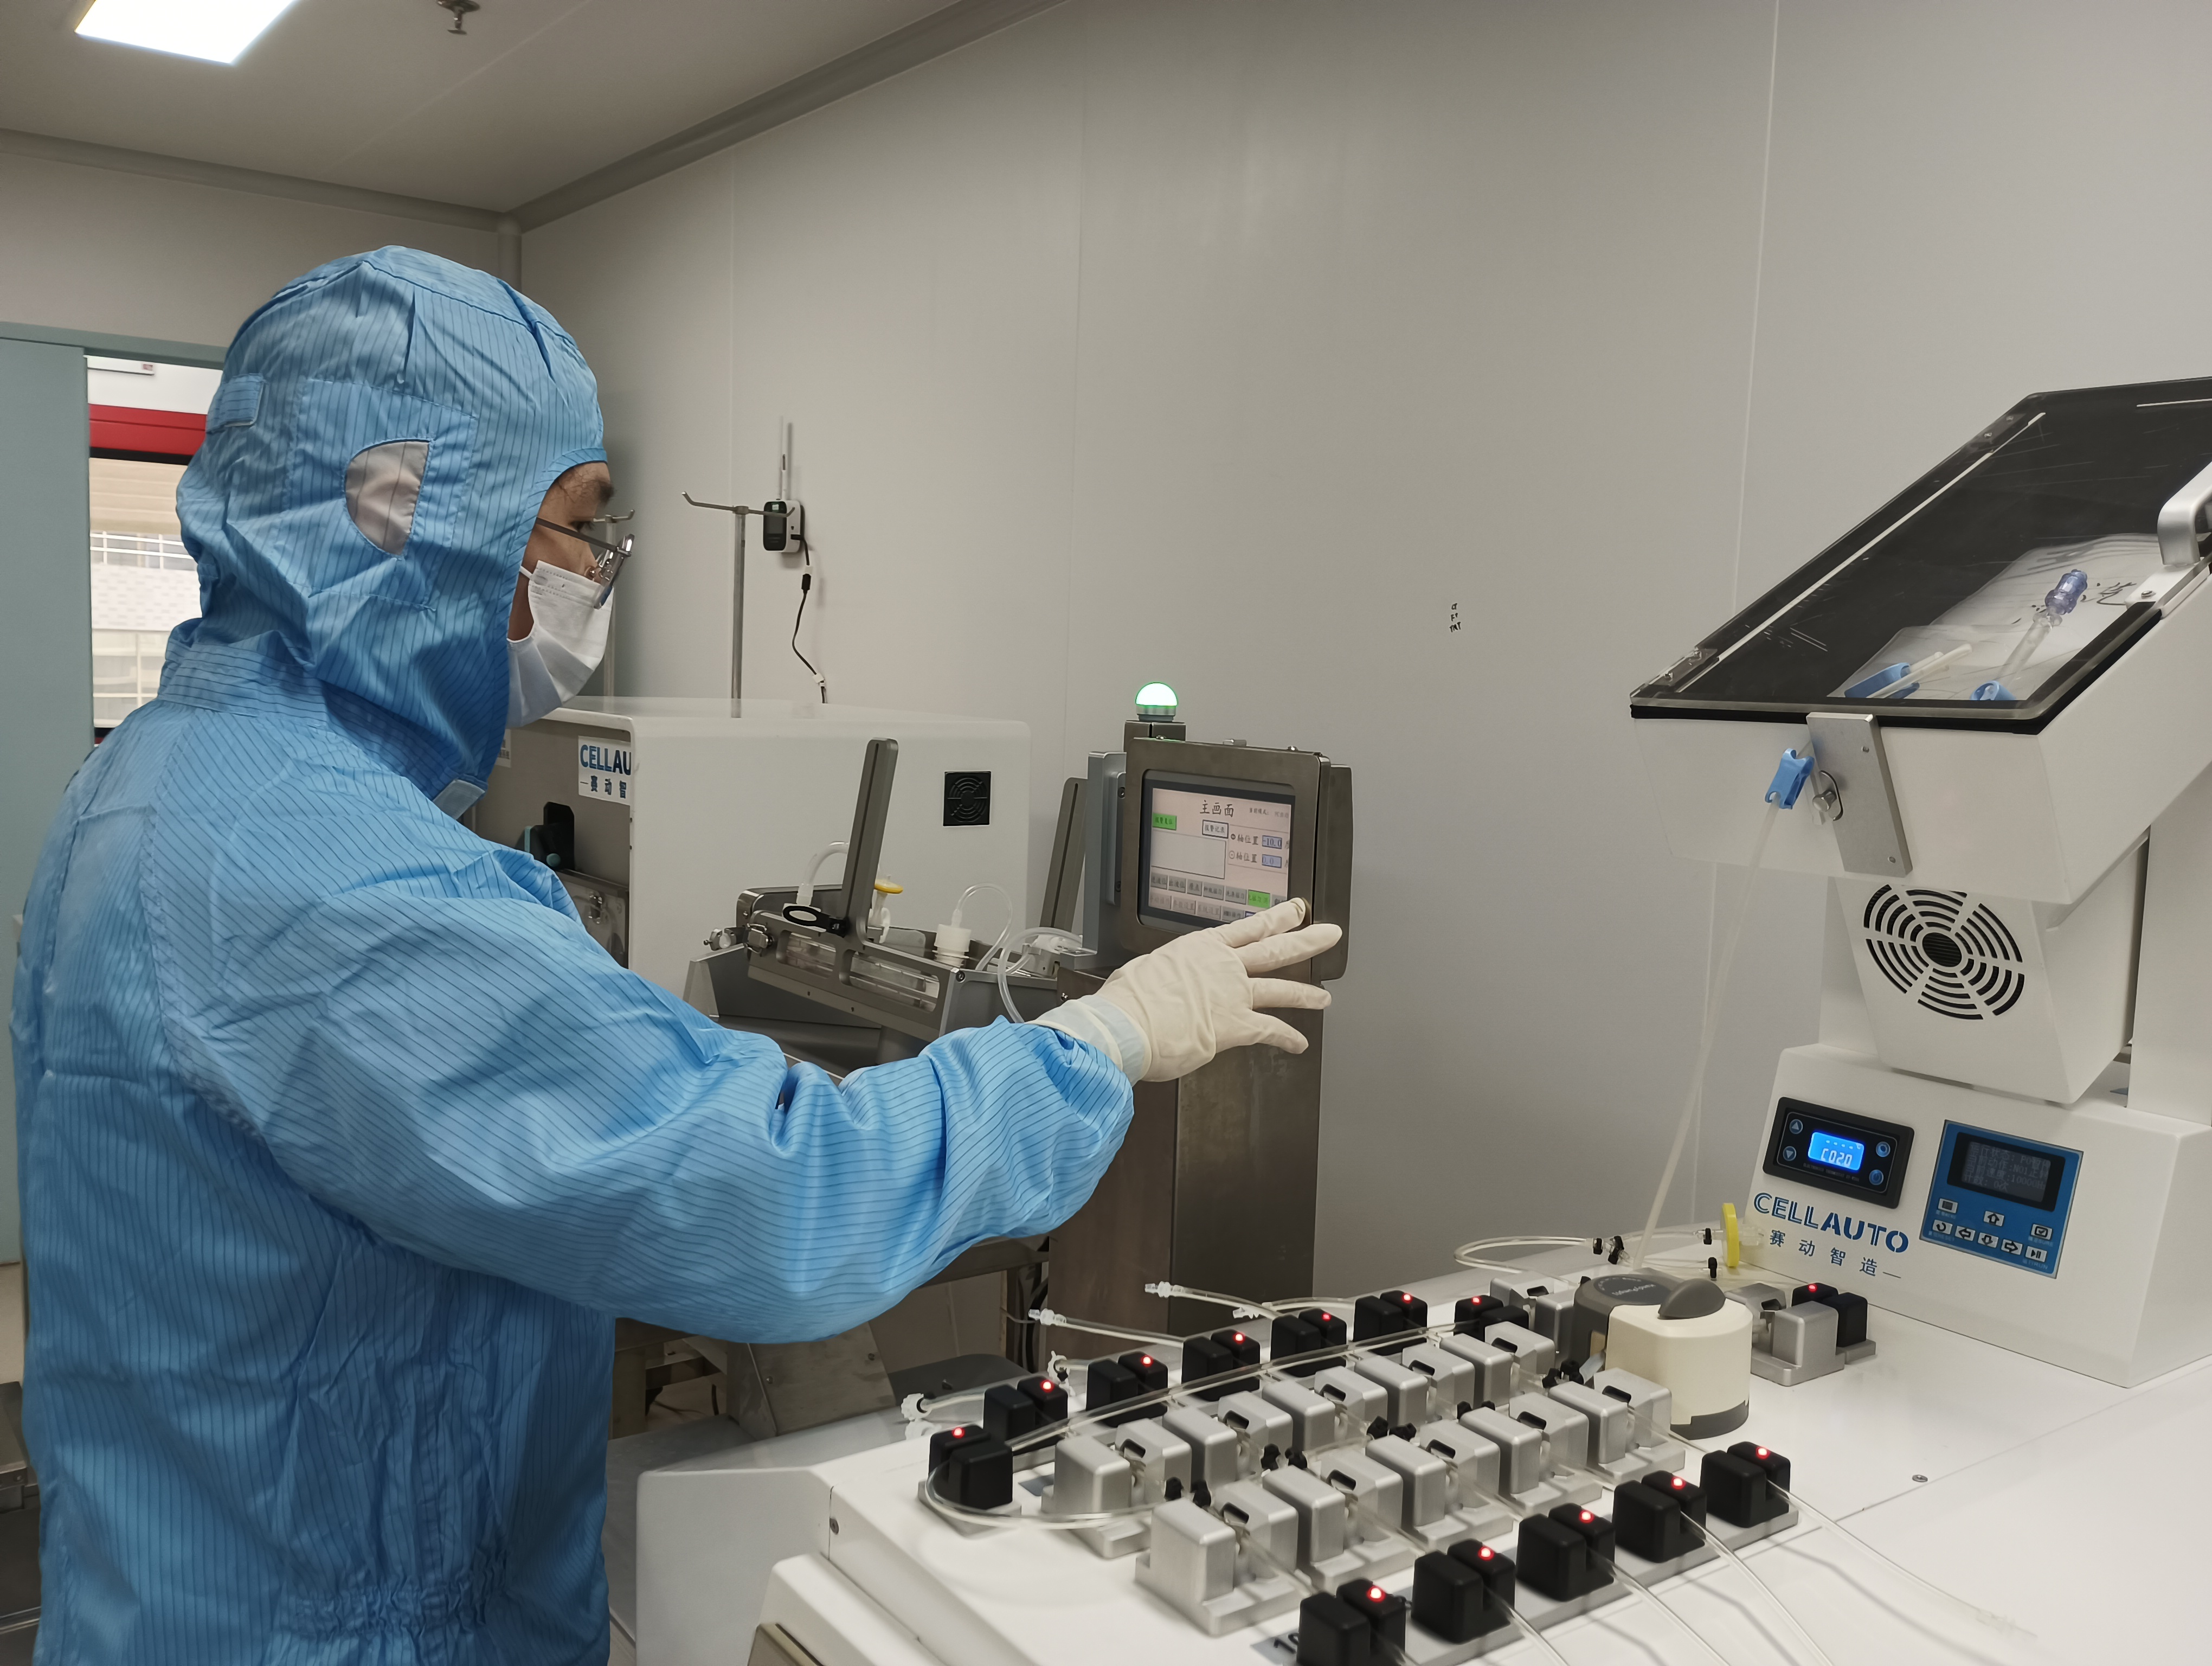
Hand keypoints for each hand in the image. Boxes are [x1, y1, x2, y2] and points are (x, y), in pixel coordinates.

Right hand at [1037, 899, 1341, 1081]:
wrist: (1127, 1024)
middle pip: (1274, 949)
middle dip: (1306, 941)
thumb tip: (1164, 985)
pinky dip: (1287, 1038)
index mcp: (1199, 949)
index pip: (1246, 928)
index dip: (1275, 918)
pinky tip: (1300, 1043)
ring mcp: (1233, 995)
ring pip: (1280, 989)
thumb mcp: (1147, 972)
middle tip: (1330, 934)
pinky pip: (1270, 1030)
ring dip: (1306, 993)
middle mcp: (1223, 966)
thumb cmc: (1127, 1002)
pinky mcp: (1236, 1026)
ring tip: (1325, 998)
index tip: (1294, 910)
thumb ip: (1167, 976)